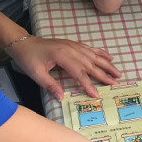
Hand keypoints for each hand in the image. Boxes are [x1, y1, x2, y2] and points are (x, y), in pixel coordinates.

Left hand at [5, 36, 120, 100]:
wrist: (23, 42)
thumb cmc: (28, 58)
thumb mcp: (36, 74)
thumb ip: (50, 85)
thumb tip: (61, 98)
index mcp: (62, 56)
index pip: (79, 73)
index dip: (88, 84)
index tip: (96, 94)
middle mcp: (71, 49)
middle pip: (91, 64)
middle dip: (104, 74)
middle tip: (115, 83)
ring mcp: (74, 45)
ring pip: (94, 56)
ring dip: (107, 64)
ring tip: (117, 73)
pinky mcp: (74, 44)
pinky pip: (91, 49)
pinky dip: (101, 53)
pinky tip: (110, 57)